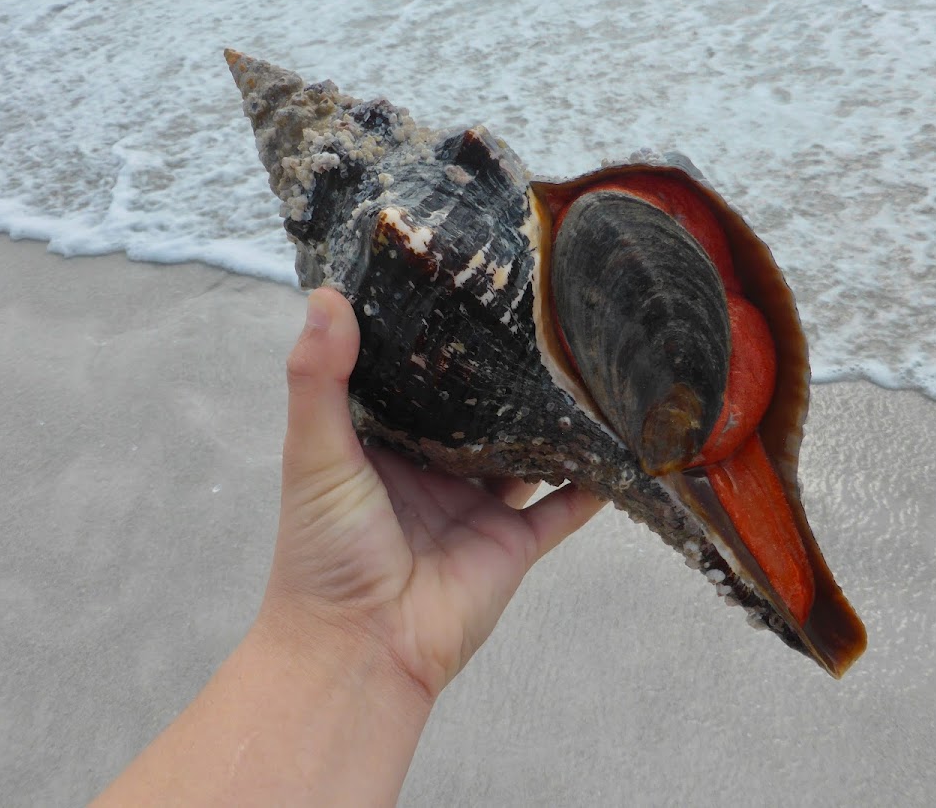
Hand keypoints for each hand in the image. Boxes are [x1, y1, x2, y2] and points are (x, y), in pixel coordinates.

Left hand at [259, 287, 605, 699]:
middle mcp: (433, 472)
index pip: (414, 382)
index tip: (464, 286)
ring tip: (587, 364)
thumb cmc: (324, 552)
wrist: (361, 648)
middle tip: (541, 316)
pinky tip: (622, 439)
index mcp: (382, 447)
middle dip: (504, 376)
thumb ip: (318, 379)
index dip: (435, 342)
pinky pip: (565, 508)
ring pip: (527, 455)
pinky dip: (594, 481)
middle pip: (478, 415)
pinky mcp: (515, 543)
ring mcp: (478, 507)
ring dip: (554, 422)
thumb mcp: (312, 454)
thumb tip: (324, 296)